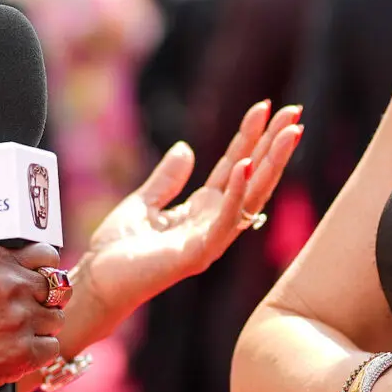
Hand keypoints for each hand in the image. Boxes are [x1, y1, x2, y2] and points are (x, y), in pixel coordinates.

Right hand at [0, 244, 64, 391]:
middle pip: (54, 286)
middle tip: (28, 309)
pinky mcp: (23, 353)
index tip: (41, 275)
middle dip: (43, 298)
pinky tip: (18, 352)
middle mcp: (10, 284)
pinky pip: (51, 347)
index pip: (43, 253)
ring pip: (56, 317)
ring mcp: (20, 319)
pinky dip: (38, 351)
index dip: (44, 266)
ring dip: (42, 325)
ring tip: (19, 334)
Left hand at [70, 101, 302, 338]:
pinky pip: (224, 221)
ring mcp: (211, 240)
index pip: (236, 167)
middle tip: (294, 112)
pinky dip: (236, 194)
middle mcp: (215, 224)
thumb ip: (167, 179)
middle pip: (253, 178)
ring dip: (270, 163)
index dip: (251, 138)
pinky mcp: (198, 255)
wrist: (97, 283)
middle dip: (274, 145)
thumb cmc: (118, 250)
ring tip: (288, 132)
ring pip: (250, 197)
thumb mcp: (144, 203)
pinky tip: (245, 166)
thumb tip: (185, 148)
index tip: (266, 108)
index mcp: (203, 211)